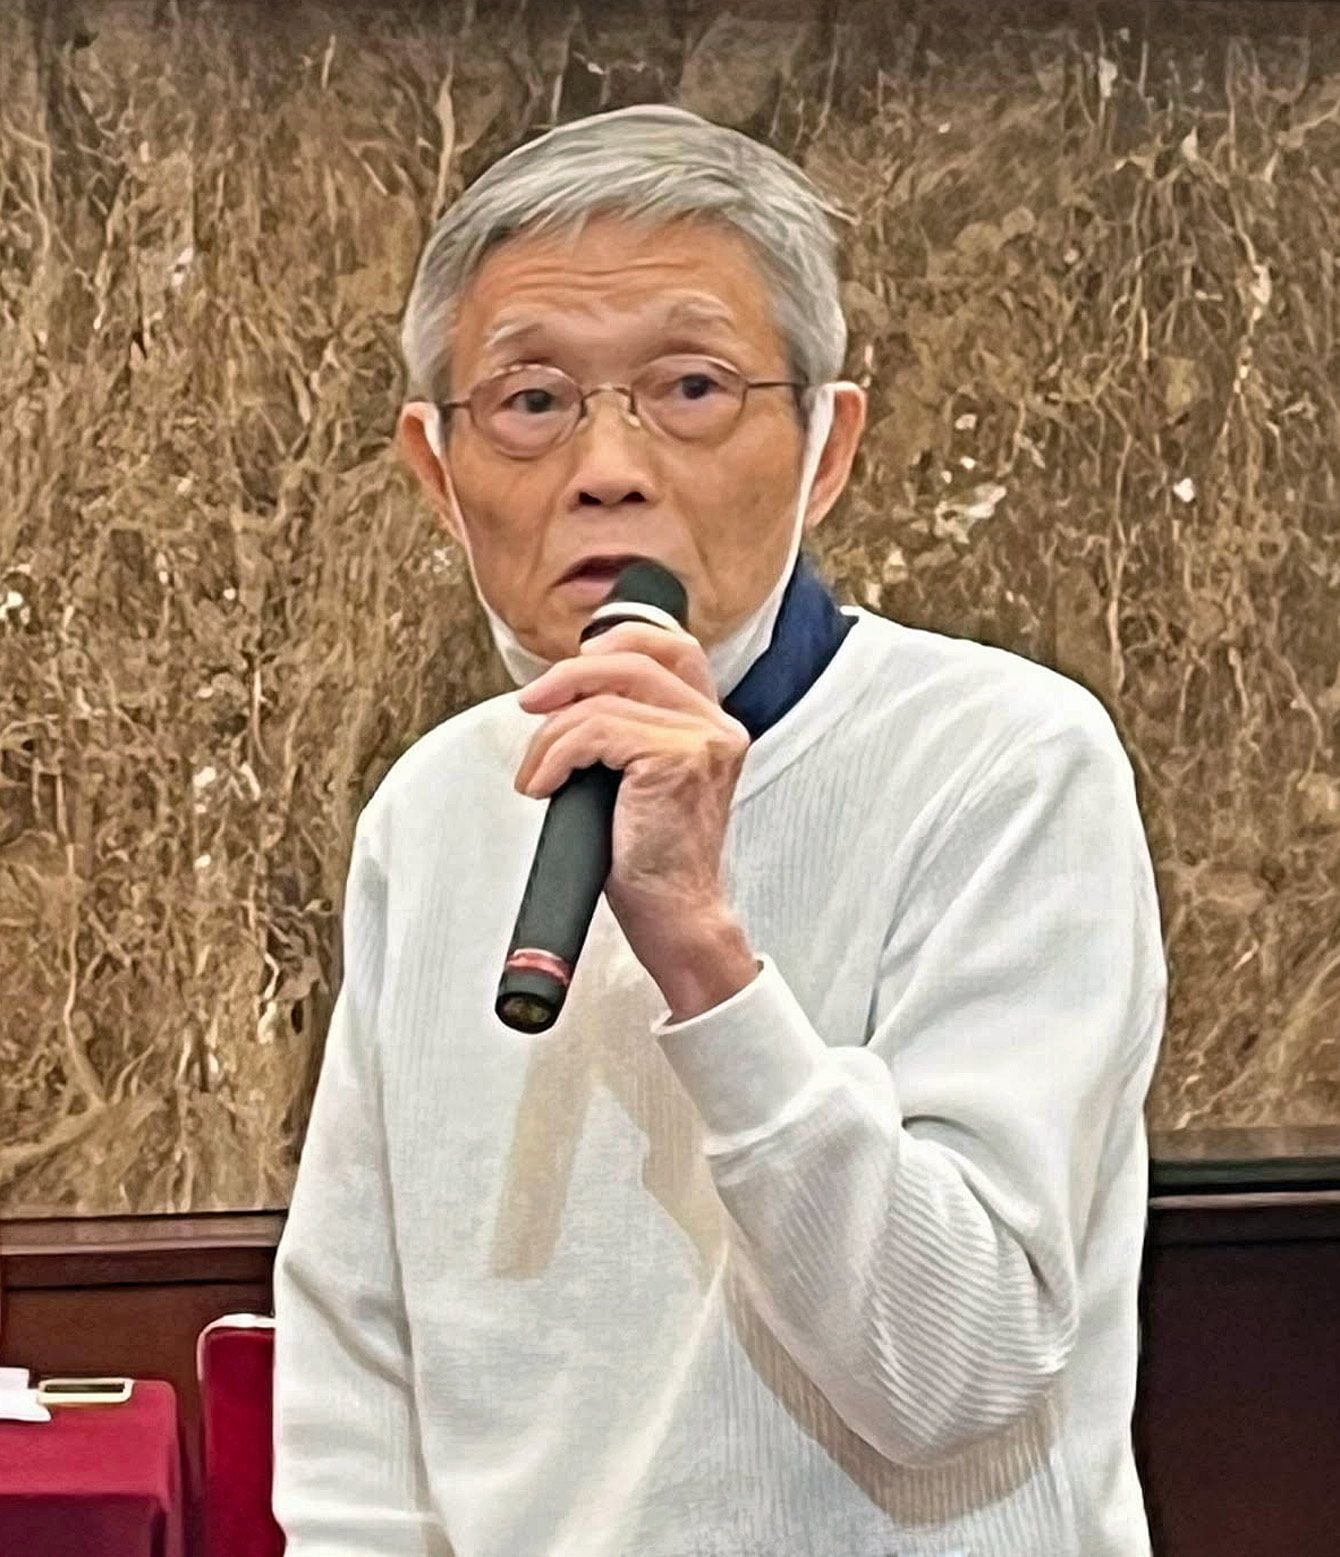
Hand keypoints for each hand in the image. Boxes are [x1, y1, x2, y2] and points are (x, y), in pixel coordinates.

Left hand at [514, 622, 759, 1020]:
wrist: (674, 916)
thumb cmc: (651, 860)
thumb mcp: (639, 779)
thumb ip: (627, 729)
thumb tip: (564, 694)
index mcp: (712, 725)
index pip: (672, 648)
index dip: (617, 643)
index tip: (573, 668)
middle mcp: (717, 726)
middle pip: (634, 659)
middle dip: (569, 675)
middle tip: (531, 704)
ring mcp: (702, 740)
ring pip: (604, 700)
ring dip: (550, 736)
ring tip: (537, 775)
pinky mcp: (678, 759)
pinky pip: (595, 731)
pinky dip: (555, 756)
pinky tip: (544, 787)